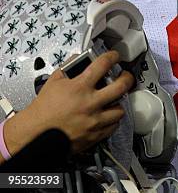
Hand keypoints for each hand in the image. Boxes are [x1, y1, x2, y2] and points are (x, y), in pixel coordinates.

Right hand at [4, 51, 133, 154]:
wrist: (35, 134)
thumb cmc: (43, 110)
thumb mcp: (54, 81)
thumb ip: (70, 67)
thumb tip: (79, 59)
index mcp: (80, 87)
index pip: (103, 64)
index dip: (112, 56)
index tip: (115, 56)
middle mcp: (90, 103)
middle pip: (121, 86)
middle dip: (127, 77)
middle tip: (125, 76)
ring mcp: (94, 121)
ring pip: (120, 110)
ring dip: (118, 102)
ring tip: (114, 99)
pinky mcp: (94, 135)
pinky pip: (113, 127)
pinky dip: (112, 120)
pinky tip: (107, 115)